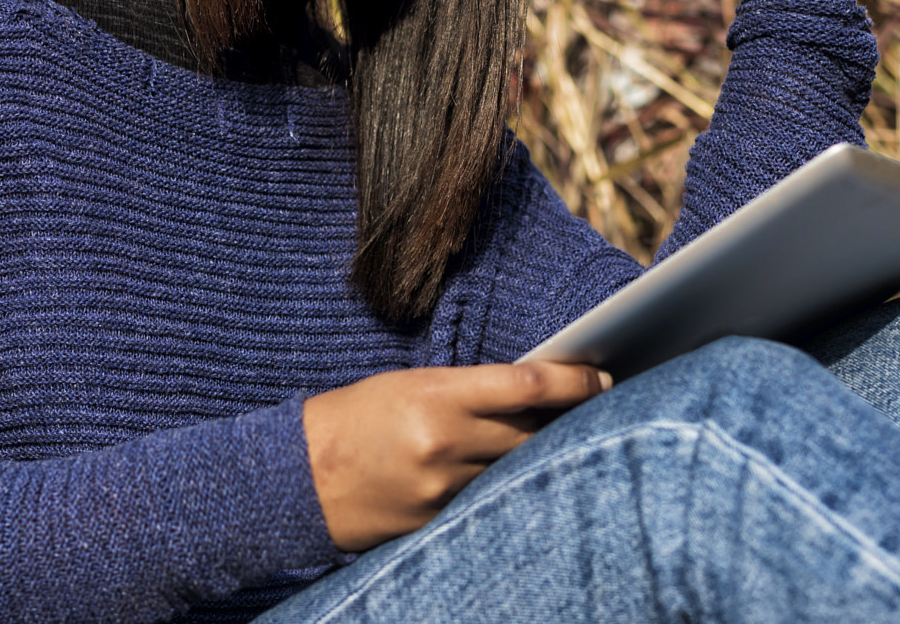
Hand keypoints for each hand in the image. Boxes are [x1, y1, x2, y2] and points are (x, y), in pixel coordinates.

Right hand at [303, 361, 609, 550]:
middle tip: (601, 405)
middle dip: (570, 419)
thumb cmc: (356, 418)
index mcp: (437, 396)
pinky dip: (506, 489)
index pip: (527, 384)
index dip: (575, 380)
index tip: (601, 376)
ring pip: (517, 470)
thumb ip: (469, 391)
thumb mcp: (410, 386)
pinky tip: (519, 480)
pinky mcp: (437, 524)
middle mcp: (445, 443)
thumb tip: (534, 395)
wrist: (297, 477)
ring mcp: (443, 490)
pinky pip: (488, 503)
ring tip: (566, 440)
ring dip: (542, 456)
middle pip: (534, 431)